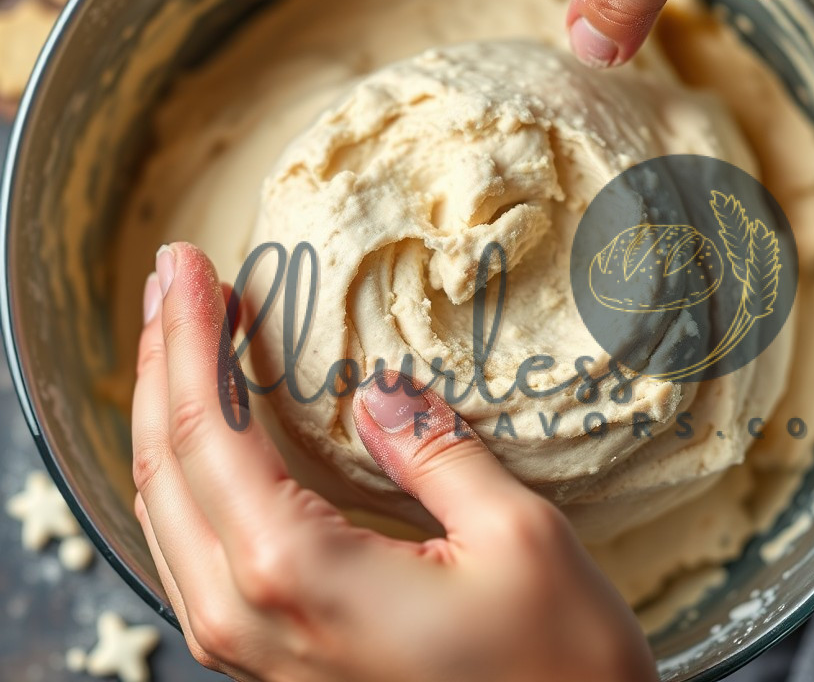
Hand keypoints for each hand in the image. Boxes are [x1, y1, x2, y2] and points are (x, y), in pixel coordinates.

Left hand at [131, 242, 657, 681]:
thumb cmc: (556, 671)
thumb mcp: (517, 538)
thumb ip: (437, 452)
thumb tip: (380, 392)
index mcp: (297, 572)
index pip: (208, 427)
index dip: (192, 336)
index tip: (186, 265)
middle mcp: (249, 617)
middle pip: (166, 464)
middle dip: (163, 360)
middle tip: (172, 282)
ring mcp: (250, 649)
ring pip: (167, 511)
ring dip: (167, 414)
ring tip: (181, 341)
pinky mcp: (270, 661)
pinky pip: (193, 554)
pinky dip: (192, 477)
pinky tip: (209, 443)